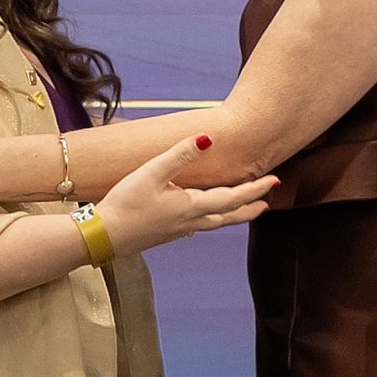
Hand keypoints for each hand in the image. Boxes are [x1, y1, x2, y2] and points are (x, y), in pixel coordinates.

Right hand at [95, 138, 277, 255]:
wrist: (102, 238)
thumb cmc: (125, 204)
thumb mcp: (151, 173)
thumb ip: (179, 155)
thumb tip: (207, 138)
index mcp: (191, 207)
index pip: (232, 198)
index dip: (255, 189)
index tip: (274, 182)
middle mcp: (189, 222)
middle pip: (228, 216)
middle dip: (249, 207)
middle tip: (267, 202)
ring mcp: (177, 231)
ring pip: (213, 223)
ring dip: (232, 216)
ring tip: (242, 210)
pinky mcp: (164, 235)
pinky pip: (196, 227)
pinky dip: (210, 220)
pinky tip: (201, 218)